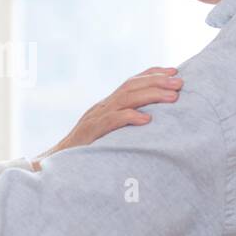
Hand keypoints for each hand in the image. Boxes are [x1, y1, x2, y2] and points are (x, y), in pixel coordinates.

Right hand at [32, 67, 182, 169]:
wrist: (54, 164)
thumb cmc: (84, 152)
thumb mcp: (106, 134)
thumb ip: (123, 125)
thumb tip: (151, 123)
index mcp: (106, 105)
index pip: (130, 82)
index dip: (152, 74)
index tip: (174, 71)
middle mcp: (101, 107)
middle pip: (131, 86)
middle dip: (157, 82)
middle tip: (180, 83)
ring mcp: (95, 118)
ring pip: (125, 99)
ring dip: (151, 95)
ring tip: (172, 98)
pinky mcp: (90, 133)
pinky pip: (111, 121)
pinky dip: (129, 117)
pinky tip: (146, 119)